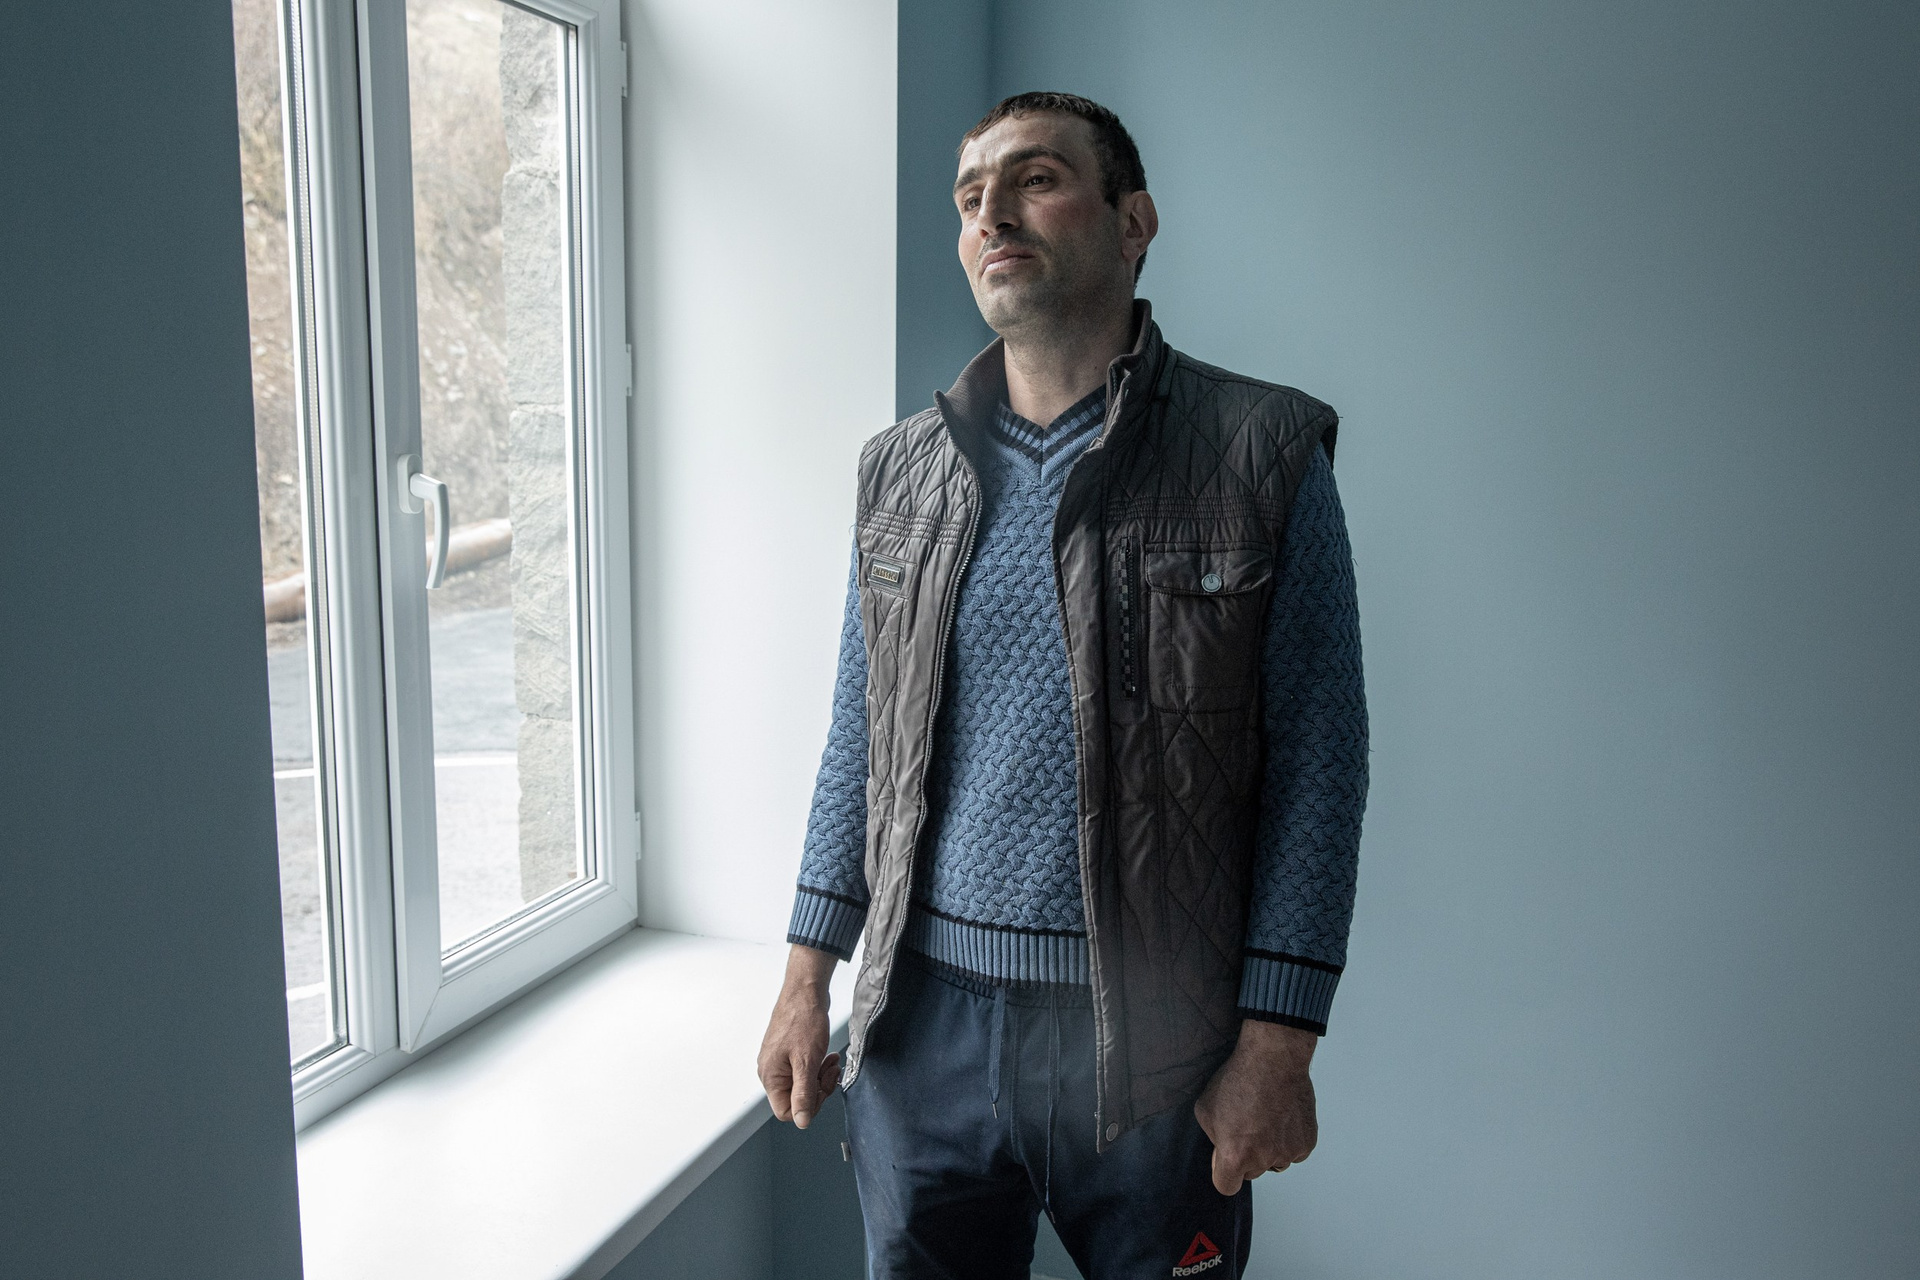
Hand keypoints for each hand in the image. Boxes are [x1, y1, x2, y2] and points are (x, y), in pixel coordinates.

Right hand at [756, 944, 841, 1128]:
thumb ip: (804, 1094)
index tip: (822, 1090)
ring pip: (803, 1085)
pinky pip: (804, 1071)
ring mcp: (780, 1062)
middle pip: (796, 1100)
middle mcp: (771, 1072)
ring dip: (821, 1077)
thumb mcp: (806, 1061)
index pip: (787, 1112)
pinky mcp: (789, 1053)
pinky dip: (818, 1067)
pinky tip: (827, 1056)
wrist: (805, 991)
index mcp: (771, 1076)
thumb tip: (801, 1122)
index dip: (808, 1107)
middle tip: (830, 1071)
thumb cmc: (803, 1019)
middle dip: (818, 1089)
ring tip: (831, 1061)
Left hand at [1193, 1019, 1318, 1194]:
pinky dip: (1289, 1139)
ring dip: (1269, 1148)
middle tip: (1246, 1126)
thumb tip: (1223, 1147)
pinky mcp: (1307, 1143)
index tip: (1226, 1158)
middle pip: (1252, 1172)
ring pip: (1275, 1162)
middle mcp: (1263, 1159)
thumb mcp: (1206, 1109)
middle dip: (1247, 1156)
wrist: (1273, 1058)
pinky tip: (1282, 1116)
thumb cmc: (1236, 1079)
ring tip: (1265, 1117)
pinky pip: (1294, 1151)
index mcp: (1235, 1155)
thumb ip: (1214, 1137)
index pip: (1227, 1186)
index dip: (1224, 1172)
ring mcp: (1287, 1152)